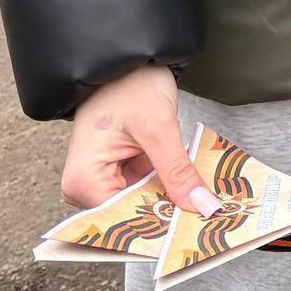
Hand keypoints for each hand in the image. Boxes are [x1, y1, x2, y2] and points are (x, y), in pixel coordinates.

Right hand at [60, 63, 219, 214]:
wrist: (127, 55)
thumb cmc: (129, 83)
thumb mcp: (158, 127)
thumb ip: (177, 170)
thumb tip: (200, 206)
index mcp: (83, 181)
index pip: (121, 222)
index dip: (157, 229)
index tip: (191, 234)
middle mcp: (87, 187)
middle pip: (132, 216)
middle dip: (168, 217)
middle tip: (207, 220)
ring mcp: (105, 180)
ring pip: (143, 204)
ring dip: (172, 203)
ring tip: (205, 208)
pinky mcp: (122, 171)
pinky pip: (148, 189)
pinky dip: (169, 189)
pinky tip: (195, 192)